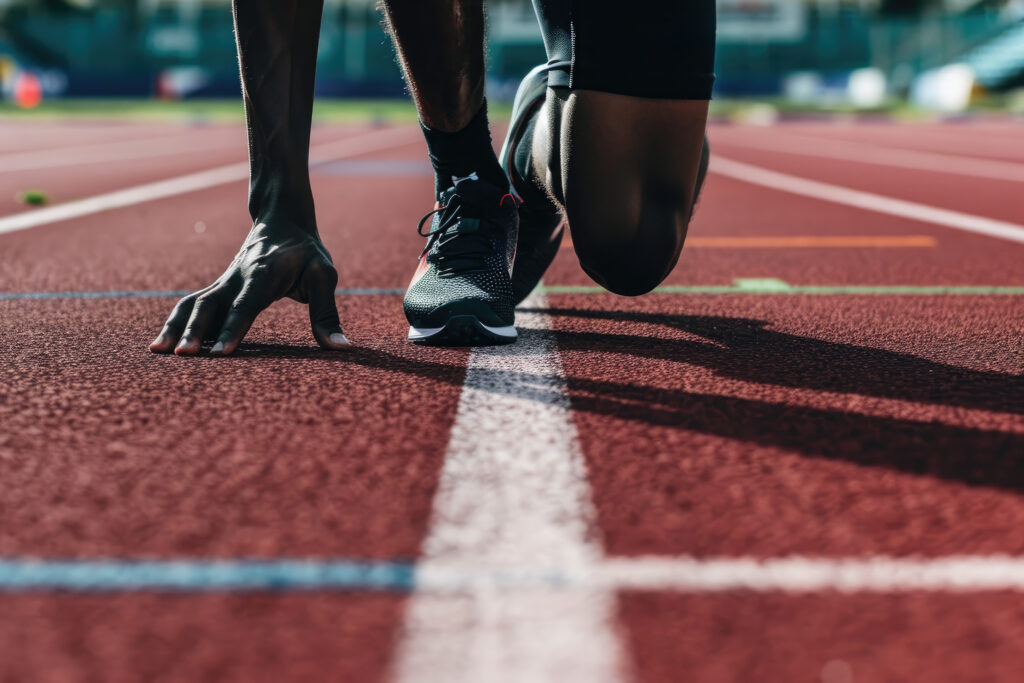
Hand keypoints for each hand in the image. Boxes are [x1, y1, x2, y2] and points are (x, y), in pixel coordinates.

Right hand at [149, 222, 350, 355]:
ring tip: (157, 352)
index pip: (245, 305)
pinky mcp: (218, 288)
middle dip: (195, 331)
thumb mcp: (325, 276)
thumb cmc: (307, 253)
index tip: (221, 355)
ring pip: (193, 303)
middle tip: (182, 357)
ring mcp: (224, 282)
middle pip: (210, 304)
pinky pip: (192, 304)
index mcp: (264, 274)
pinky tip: (161, 345)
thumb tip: (340, 347)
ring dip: (175, 326)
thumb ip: (327, 311)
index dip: (233, 329)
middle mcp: (237, 278)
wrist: (282, 221)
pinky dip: (175, 322)